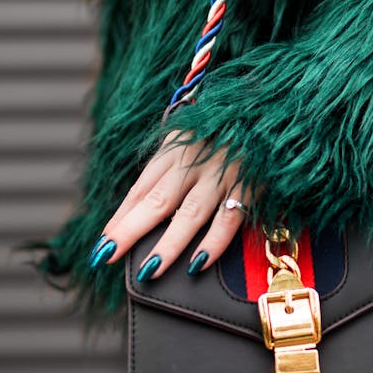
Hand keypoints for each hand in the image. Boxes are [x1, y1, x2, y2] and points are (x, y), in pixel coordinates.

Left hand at [86, 131, 248, 279]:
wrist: (270, 102)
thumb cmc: (232, 120)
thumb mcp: (196, 131)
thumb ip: (177, 159)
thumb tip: (150, 198)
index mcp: (178, 147)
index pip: (142, 187)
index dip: (121, 217)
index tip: (103, 243)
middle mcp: (195, 160)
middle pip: (157, 201)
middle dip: (129, 231)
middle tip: (106, 257)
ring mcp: (223, 172)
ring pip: (190, 213)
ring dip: (168, 243)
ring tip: (149, 270)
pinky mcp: (251, 181)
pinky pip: (230, 217)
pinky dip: (214, 242)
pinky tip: (198, 264)